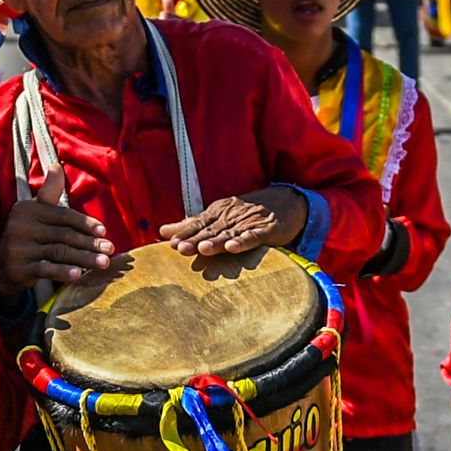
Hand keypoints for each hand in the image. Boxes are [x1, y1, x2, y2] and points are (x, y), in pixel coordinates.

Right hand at [0, 196, 111, 293]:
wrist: (0, 267)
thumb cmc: (26, 235)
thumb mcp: (35, 211)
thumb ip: (49, 191)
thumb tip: (57, 166)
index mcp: (28, 209)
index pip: (63, 215)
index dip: (85, 223)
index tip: (104, 232)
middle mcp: (21, 227)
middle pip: (64, 235)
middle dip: (89, 243)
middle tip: (110, 250)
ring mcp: (19, 249)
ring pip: (59, 252)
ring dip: (84, 258)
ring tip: (103, 263)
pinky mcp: (19, 268)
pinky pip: (46, 270)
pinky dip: (63, 272)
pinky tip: (78, 275)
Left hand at [164, 189, 299, 257]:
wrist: (288, 201)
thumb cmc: (248, 212)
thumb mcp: (219, 216)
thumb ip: (192, 225)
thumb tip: (162, 231)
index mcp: (219, 211)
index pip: (198, 222)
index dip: (185, 232)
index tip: (171, 244)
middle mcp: (232, 214)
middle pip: (211, 228)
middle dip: (195, 238)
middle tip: (180, 248)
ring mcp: (249, 221)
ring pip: (229, 233)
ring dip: (216, 241)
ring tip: (203, 249)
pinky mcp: (267, 229)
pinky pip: (254, 236)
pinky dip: (243, 241)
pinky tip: (233, 247)